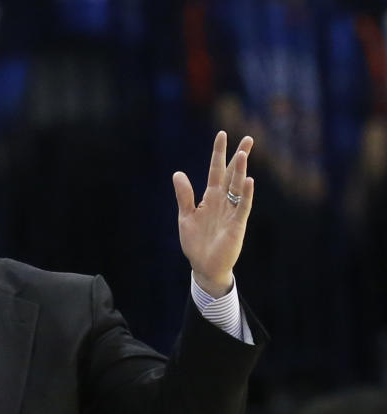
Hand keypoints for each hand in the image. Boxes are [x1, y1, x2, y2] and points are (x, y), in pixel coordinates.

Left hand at [173, 131, 253, 296]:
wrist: (204, 266)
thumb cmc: (196, 243)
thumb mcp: (185, 217)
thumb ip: (184, 196)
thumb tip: (178, 173)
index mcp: (210, 198)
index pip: (215, 171)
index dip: (218, 154)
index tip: (222, 135)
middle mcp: (223, 201)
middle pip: (231, 174)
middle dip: (238, 157)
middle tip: (247, 138)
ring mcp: (231, 212)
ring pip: (237, 187)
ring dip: (240, 170)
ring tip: (243, 152)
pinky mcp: (236, 225)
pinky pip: (242, 207)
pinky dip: (245, 194)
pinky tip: (247, 181)